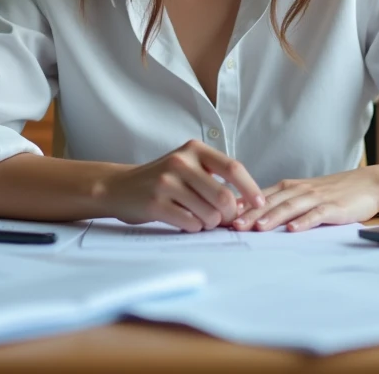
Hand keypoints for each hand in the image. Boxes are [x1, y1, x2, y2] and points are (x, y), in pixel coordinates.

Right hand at [96, 140, 265, 232]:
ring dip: (210, 223)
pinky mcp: (155, 203)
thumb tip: (245, 204)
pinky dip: (194, 228)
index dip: (250, 188)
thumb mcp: (187, 167)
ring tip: (200, 219)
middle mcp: (181, 162)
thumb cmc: (162, 180)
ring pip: (209, 213)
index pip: (233, 168)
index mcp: (194, 149)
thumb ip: (214, 179)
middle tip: (224, 220)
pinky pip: (190, 223)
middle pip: (223, 196)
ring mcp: (166, 182)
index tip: (260, 204)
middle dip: (229, 214)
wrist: (119, 187)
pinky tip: (186, 221)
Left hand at [232, 168, 378, 232]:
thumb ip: (280, 203)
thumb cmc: (332, 192)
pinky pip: (316, 214)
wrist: (367, 184)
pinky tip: (293, 230)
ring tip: (258, 228)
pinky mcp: (334, 207)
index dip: (242, 207)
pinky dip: (304, 221)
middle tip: (232, 226)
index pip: (261, 197)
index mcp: (289, 188)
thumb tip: (251, 216)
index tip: (223, 217)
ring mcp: (317, 198)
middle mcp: (300, 190)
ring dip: (273, 217)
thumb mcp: (303, 194)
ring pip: (290, 207)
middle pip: (271, 202)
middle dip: (251, 214)